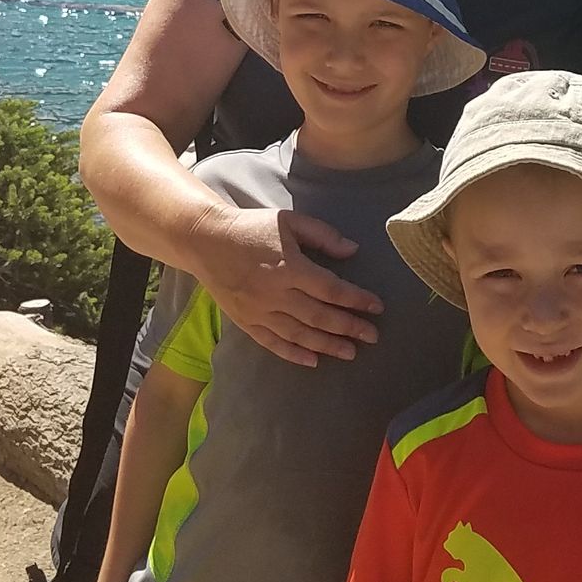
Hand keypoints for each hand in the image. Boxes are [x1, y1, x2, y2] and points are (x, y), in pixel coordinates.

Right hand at [199, 204, 382, 366]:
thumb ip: (322, 235)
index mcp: (289, 266)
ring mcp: (259, 311)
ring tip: (350, 352)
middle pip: (319, 316)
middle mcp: (275, 293)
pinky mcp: (246, 321)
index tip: (376, 307)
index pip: (330, 288)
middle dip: (349, 327)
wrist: (205, 241)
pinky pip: (273, 343)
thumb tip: (352, 251)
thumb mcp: (288, 221)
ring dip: (327, 345)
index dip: (356, 299)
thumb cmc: (251, 228)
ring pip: (299, 334)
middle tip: (372, 336)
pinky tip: (313, 360)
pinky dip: (294, 354)